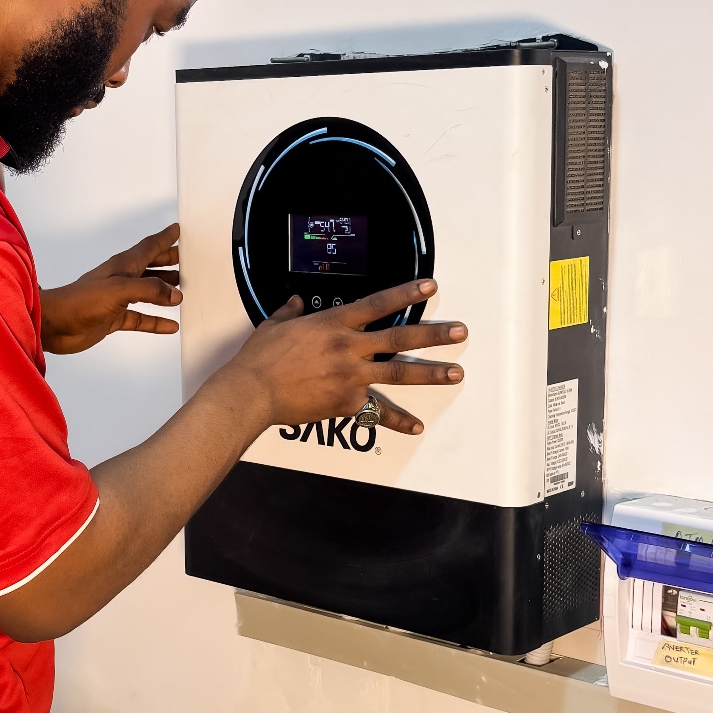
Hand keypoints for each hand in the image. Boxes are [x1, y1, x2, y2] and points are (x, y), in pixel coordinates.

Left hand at [39, 223, 181, 354]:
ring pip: (148, 292)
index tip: (177, 231)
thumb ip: (149, 290)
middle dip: (168, 262)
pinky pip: (141, 318)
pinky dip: (156, 322)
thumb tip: (174, 293)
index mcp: (123, 265)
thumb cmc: (79, 300)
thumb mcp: (120, 289)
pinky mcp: (114, 318)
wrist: (55, 324)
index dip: (164, 238)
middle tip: (186, 259)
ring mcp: (118, 299)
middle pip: (150, 267)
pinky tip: (169, 325)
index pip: (149, 247)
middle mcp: (122, 279)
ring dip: (164, 290)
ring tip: (182, 290)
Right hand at [225, 279, 466, 436]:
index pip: (378, 304)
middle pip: (400, 339)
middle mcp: (349, 348)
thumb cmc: (261, 359)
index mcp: (333, 324)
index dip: (406, 293)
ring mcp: (351, 376)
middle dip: (434, 335)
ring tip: (455, 373)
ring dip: (430, 373)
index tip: (430, 286)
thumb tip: (296, 303)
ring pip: (399, 374)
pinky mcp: (346, 403)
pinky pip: (377, 413)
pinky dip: (398, 421)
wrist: (253, 392)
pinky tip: (416, 426)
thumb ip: (290, 313)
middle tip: (460, 332)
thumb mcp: (274, 326)